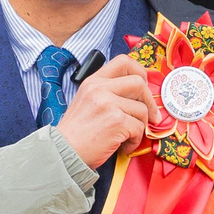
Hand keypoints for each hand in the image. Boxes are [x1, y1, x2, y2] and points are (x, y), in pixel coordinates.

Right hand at [54, 54, 151, 169]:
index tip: (144, 86)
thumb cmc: (76, 133)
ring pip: (142, 109)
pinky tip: (123, 146)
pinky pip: (139, 128)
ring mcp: (109, 104)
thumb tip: (137, 94)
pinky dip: (135, 140)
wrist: (63, 151)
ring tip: (127, 136)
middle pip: (138, 82)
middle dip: (149, 101)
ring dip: (140, 126)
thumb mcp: (87, 101)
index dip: (139, 72)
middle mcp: (100, 89)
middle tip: (150, 115)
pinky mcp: (117, 121)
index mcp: (93, 81)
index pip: (123, 62)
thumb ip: (108, 92)